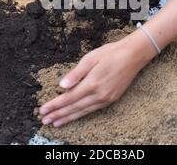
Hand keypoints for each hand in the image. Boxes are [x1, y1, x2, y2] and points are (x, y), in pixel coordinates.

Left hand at [39, 31, 155, 126]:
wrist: (133, 55)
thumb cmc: (110, 53)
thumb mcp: (90, 58)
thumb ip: (76, 74)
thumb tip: (62, 86)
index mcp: (92, 83)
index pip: (69, 98)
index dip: (55, 105)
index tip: (43, 110)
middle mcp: (99, 94)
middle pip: (74, 107)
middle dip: (58, 114)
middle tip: (45, 120)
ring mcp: (106, 99)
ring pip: (83, 111)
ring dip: (68, 118)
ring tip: (56, 122)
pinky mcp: (111, 99)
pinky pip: (92, 110)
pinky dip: (81, 114)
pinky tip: (74, 116)